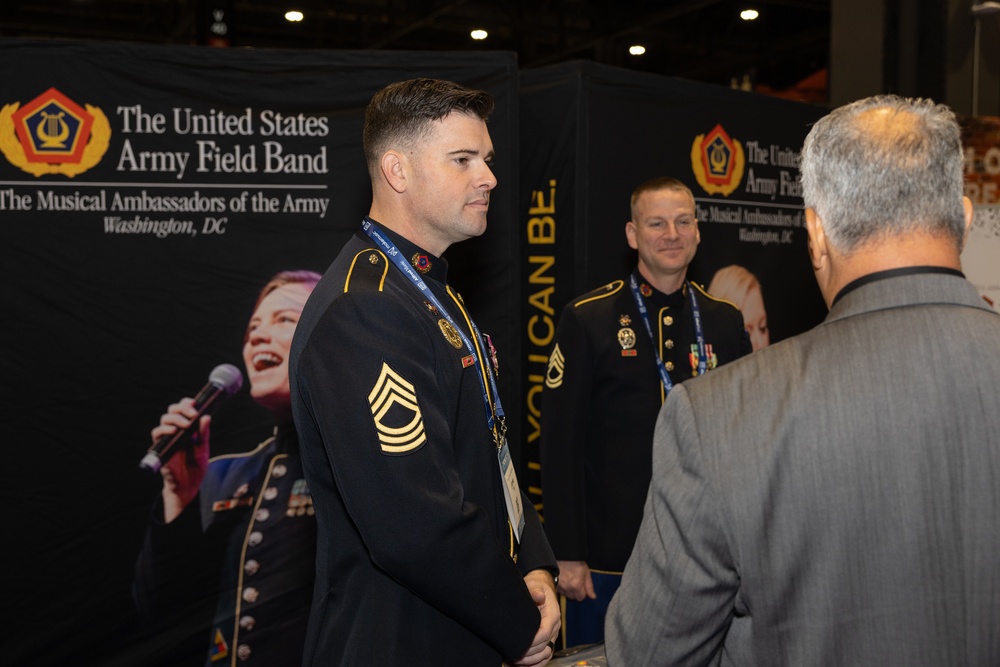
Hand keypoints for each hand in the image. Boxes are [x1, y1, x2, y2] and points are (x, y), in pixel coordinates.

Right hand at [152, 398, 210, 522]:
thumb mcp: (203, 448)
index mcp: (187, 428)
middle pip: (172, 410)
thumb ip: (204, 433)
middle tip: (192, 413)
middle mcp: (176, 430)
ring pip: (165, 419)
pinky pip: (157, 433)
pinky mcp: (161, 447)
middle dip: (182, 408)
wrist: (188, 484)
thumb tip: (206, 416)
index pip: (184, 409)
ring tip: (187, 424)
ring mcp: (168, 438)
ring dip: (175, 418)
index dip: (187, 403)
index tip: (195, 403)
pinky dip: (164, 429)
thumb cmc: (196, 465)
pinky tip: (174, 431)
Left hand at [511, 569, 559, 665]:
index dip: (532, 642)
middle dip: (528, 654)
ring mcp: (552, 635)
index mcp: (552, 615)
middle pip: (544, 647)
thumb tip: (538, 596)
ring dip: (531, 661)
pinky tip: (522, 666)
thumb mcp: (535, 585)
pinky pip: (545, 656)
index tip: (519, 645)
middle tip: (512, 656)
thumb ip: (535, 590)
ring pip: (545, 655)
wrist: (541, 589)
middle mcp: (554, 627)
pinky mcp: (548, 640)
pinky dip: (535, 663)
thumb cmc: (536, 587)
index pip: (544, 633)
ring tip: (515, 662)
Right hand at [556, 560, 595, 601]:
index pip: (581, 598)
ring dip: (569, 591)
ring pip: (566, 595)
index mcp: (576, 586)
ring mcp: (560, 586)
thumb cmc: (576, 562)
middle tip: (576, 583)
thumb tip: (593, 597)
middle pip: (573, 597)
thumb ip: (589, 586)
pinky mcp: (554, 584)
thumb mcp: (586, 572)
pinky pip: (560, 591)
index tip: (582, 586)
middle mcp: (567, 588)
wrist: (563, 554)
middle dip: (576, 592)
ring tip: (570, 581)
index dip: (583, 592)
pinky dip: (563, 588)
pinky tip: (564, 581)